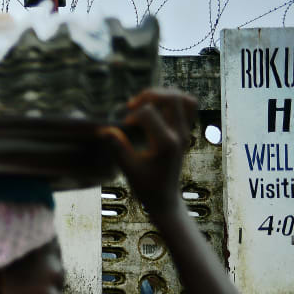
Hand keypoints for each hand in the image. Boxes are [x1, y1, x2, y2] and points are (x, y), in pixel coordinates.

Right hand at [100, 89, 197, 218]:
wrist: (165, 198)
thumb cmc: (145, 186)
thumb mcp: (128, 169)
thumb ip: (117, 148)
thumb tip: (104, 130)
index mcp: (166, 143)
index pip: (148, 112)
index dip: (131, 116)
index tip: (124, 129)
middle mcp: (179, 135)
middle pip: (171, 98)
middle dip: (149, 95)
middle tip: (132, 106)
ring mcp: (185, 133)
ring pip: (183, 99)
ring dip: (163, 95)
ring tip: (146, 103)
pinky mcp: (186, 133)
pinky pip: (189, 107)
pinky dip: (174, 101)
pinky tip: (156, 108)